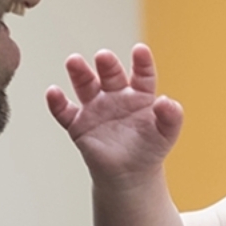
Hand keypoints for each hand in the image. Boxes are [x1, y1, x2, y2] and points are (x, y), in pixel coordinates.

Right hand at [46, 44, 181, 184]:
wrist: (129, 175)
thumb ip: (171, 116)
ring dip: (79, 74)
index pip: (142, 74)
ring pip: (86, 86)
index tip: (140, 50)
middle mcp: (117, 95)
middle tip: (103, 56)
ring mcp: (97, 108)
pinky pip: (66, 112)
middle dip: (107, 64)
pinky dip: (57, 103)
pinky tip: (53, 92)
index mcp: (141, 94)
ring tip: (74, 61)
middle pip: (111, 75)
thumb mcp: (167, 133)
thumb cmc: (150, 149)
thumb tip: (167, 101)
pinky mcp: (79, 125)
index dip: (142, 62)